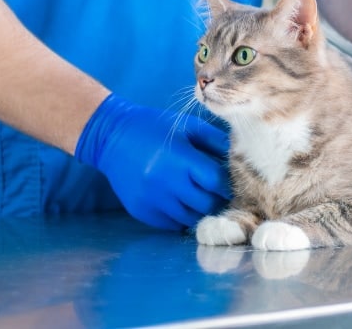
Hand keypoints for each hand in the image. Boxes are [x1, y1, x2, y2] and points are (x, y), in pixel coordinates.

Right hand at [75, 94, 230, 229]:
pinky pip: (172, 224)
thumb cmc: (154, 127)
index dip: (227, 183)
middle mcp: (165, 182)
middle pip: (206, 203)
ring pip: (191, 218)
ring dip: (199, 209)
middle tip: (217, 191)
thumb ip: (215, 140)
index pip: (216, 181)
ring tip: (199, 195)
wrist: (110, 136)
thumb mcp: (187, 126)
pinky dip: (180, 215)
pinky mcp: (141, 211)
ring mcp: (152, 200)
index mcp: (179, 158)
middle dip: (216, 198)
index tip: (230, 180)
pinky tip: (179, 200)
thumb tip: (241, 156)